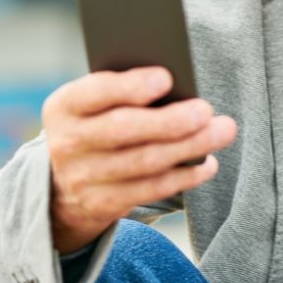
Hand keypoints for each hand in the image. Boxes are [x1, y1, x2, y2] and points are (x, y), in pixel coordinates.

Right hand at [42, 66, 237, 252]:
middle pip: (123, 130)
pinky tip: (208, 163)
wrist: (60, 186)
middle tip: (205, 110)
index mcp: (65, 106)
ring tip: (222, 131)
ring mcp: (84, 178)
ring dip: (189, 147)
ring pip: (144, 162)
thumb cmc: (95, 125)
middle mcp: (68, 143)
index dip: (130, 86)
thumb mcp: (93, 105)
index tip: (166, 77)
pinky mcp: (104, 205)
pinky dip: (184, 176)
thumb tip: (178, 85)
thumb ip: (123, 92)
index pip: (95, 92)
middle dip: (169, 120)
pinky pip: (151, 189)